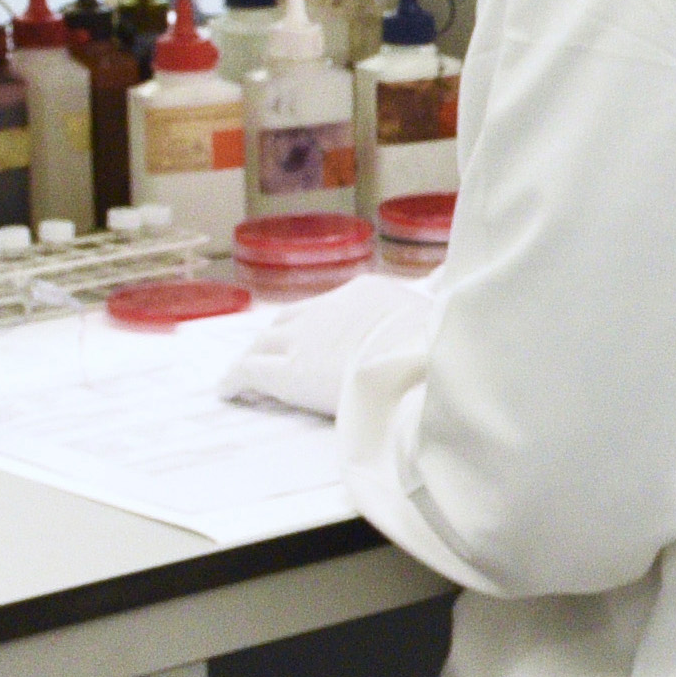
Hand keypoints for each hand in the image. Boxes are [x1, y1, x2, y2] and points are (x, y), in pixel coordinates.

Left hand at [226, 274, 437, 418]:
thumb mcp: (440, 314)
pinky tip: (227, 390)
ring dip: (253, 355)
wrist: (416, 361)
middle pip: (289, 319)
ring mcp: (304, 340)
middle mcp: (327, 310)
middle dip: (277, 335)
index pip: (329, 307)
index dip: (315, 322)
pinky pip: (248, 371)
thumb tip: (448, 286)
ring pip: (263, 343)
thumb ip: (435, 302)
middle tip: (269, 350)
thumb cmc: (438, 345)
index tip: (312, 333)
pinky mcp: (287, 372)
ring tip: (243, 371)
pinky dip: (234, 378)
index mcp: (365, 294)